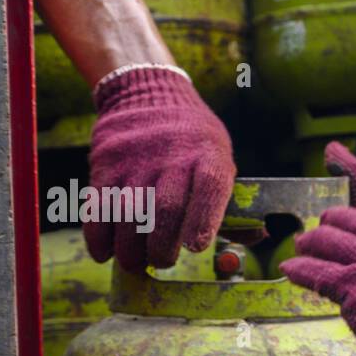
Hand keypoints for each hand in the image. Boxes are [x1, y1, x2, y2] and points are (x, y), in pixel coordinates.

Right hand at [85, 66, 240, 271]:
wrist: (148, 92)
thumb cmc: (194, 141)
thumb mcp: (219, 157)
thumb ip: (231, 200)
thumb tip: (257, 237)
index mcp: (209, 155)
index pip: (209, 186)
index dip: (202, 220)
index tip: (195, 247)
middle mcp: (173, 155)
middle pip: (166, 207)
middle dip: (161, 245)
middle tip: (161, 261)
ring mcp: (136, 159)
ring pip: (128, 211)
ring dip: (129, 247)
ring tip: (134, 263)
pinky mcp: (106, 162)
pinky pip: (98, 204)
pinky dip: (99, 235)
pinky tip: (104, 252)